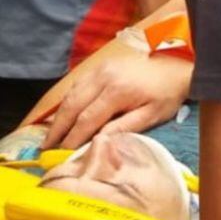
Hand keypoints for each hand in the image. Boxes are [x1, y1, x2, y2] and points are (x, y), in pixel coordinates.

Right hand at [39, 51, 192, 151]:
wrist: (175, 66)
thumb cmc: (165, 95)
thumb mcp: (151, 116)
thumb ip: (123, 128)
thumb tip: (97, 141)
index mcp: (117, 91)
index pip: (87, 119)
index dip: (72, 138)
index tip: (62, 153)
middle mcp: (103, 77)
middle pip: (72, 105)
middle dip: (58, 128)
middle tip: (45, 147)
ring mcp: (99, 69)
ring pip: (71, 94)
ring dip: (58, 115)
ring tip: (50, 135)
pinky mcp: (99, 66)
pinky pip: (77, 85)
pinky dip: (67, 101)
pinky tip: (62, 115)